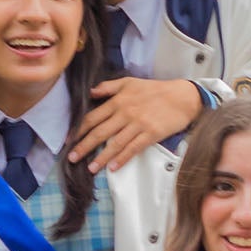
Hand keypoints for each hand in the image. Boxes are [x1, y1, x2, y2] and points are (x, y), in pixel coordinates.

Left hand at [70, 76, 202, 172]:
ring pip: (115, 143)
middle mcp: (125, 113)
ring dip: (101, 157)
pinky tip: (113, 167)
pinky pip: (133, 148)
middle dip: (84, 146)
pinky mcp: (151, 134)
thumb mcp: (129, 82)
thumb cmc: (155, 90)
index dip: (79, 129)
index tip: (68, 140)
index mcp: (118, 101)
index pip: (93, 117)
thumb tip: (91, 92)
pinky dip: (123, 158)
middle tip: (72, 158)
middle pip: (100, 132)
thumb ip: (108, 87)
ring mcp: (138, 124)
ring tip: (90, 168)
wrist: (181, 96)